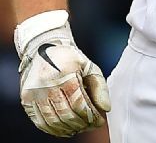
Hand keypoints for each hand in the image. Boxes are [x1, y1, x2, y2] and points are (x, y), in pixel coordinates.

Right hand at [15, 11, 110, 136]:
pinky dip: (52, 130)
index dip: (91, 116)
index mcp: (65, 75)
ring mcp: (34, 94)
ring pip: (53, 121)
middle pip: (66, 115)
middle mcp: (47, 86)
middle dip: (81, 124)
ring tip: (79, 129)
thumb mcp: (89, 67)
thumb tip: (106, 108)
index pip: (80, 104)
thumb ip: (100, 87)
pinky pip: (39, 121)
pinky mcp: (26, 100)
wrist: (42, 49)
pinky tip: (64, 130)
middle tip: (90, 126)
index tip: (99, 121)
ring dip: (68, 129)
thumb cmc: (70, 59)